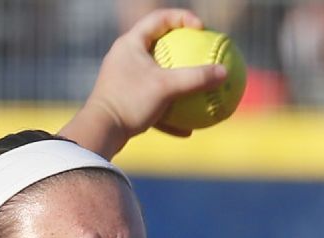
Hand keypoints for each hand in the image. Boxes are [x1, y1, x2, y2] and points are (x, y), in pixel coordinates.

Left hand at [60, 9, 227, 158]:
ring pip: (158, 80)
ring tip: (199, 94)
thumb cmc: (129, 103)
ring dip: (179, 88)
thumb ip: (196, 78)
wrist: (99, 132)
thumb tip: (225, 72)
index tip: (202, 30)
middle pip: (160, 48)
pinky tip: (188, 130)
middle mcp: (125, 58)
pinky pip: (152, 104)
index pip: (160, 19)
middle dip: (184, 53)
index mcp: (131, 44)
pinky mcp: (125, 103)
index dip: (183, 18)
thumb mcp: (167, 88)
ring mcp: (124, 81)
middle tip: (205, 57)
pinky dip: (169, 115)